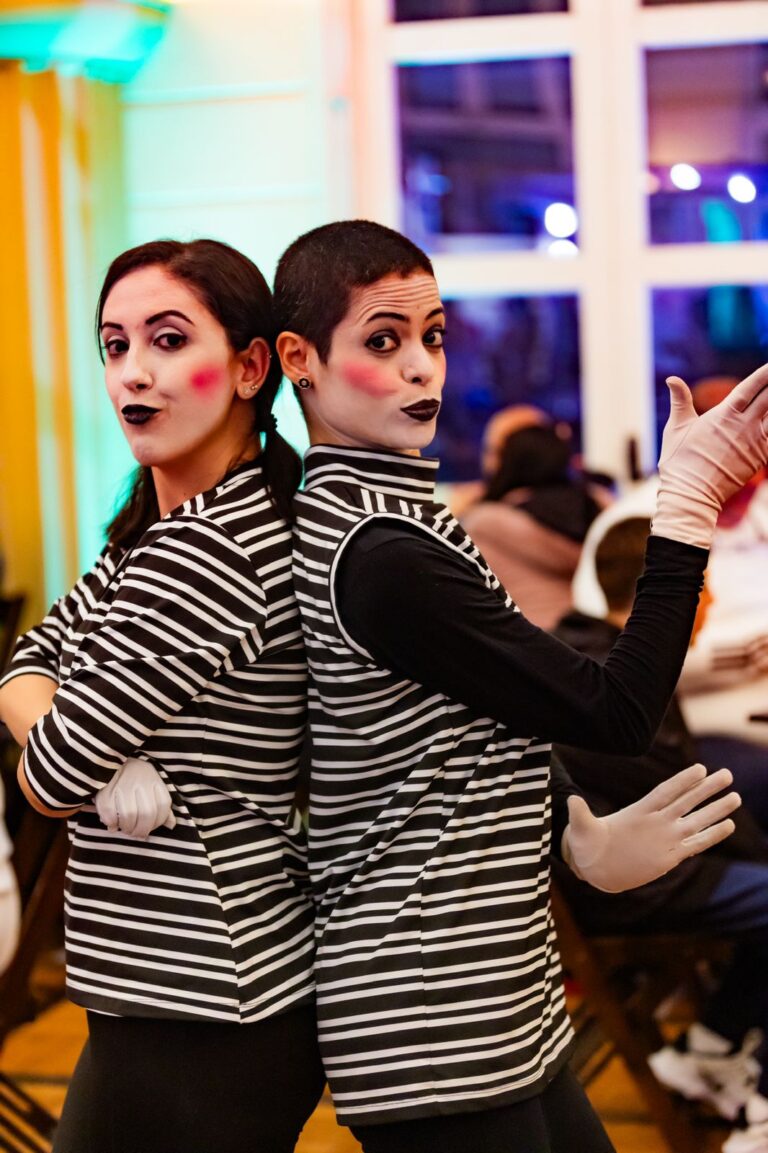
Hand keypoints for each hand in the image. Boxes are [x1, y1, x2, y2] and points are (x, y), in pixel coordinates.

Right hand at [95, 758, 175, 838]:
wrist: (109, 762)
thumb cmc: (135, 780)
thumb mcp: (153, 788)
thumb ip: (162, 807)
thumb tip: (171, 825)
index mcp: (154, 780)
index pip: (163, 806)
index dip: (157, 823)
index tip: (150, 828)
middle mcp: (140, 781)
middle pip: (146, 814)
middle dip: (141, 830)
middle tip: (136, 833)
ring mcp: (122, 785)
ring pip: (128, 815)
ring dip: (126, 828)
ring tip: (125, 828)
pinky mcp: (105, 789)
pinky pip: (109, 813)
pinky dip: (111, 823)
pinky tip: (113, 824)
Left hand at [562, 764, 738, 892]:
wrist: (594, 865)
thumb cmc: (587, 844)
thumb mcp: (581, 829)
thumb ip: (580, 814)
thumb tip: (570, 801)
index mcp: (638, 811)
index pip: (664, 792)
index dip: (681, 781)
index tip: (699, 768)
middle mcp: (656, 821)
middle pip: (686, 801)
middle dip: (706, 789)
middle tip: (727, 773)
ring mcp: (665, 837)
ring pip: (695, 820)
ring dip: (714, 809)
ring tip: (736, 796)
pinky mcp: (670, 855)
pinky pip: (695, 843)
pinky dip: (711, 835)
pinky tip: (728, 825)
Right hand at [653, 365, 767, 547]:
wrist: (690, 494)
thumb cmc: (679, 461)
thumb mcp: (677, 427)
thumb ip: (680, 400)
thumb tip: (672, 379)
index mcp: (724, 415)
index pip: (750, 387)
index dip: (764, 374)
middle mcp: (743, 426)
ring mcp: (754, 443)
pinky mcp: (760, 459)